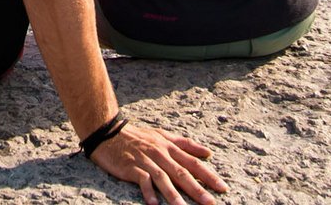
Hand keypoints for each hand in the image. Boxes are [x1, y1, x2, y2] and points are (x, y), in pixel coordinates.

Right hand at [89, 121, 228, 204]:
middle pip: (181, 173)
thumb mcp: (163, 135)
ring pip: (163, 179)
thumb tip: (208, 152)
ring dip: (174, 195)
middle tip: (210, 202)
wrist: (108, 132)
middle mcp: (160, 154)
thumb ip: (186, 144)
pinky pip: (142, 180)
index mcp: (169, 147)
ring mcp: (146, 160)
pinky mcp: (131, 167)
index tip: (222, 187)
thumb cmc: (137, 136)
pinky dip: (148, 191)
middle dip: (197, 189)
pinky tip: (154, 204)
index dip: (208, 175)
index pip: (193, 162)